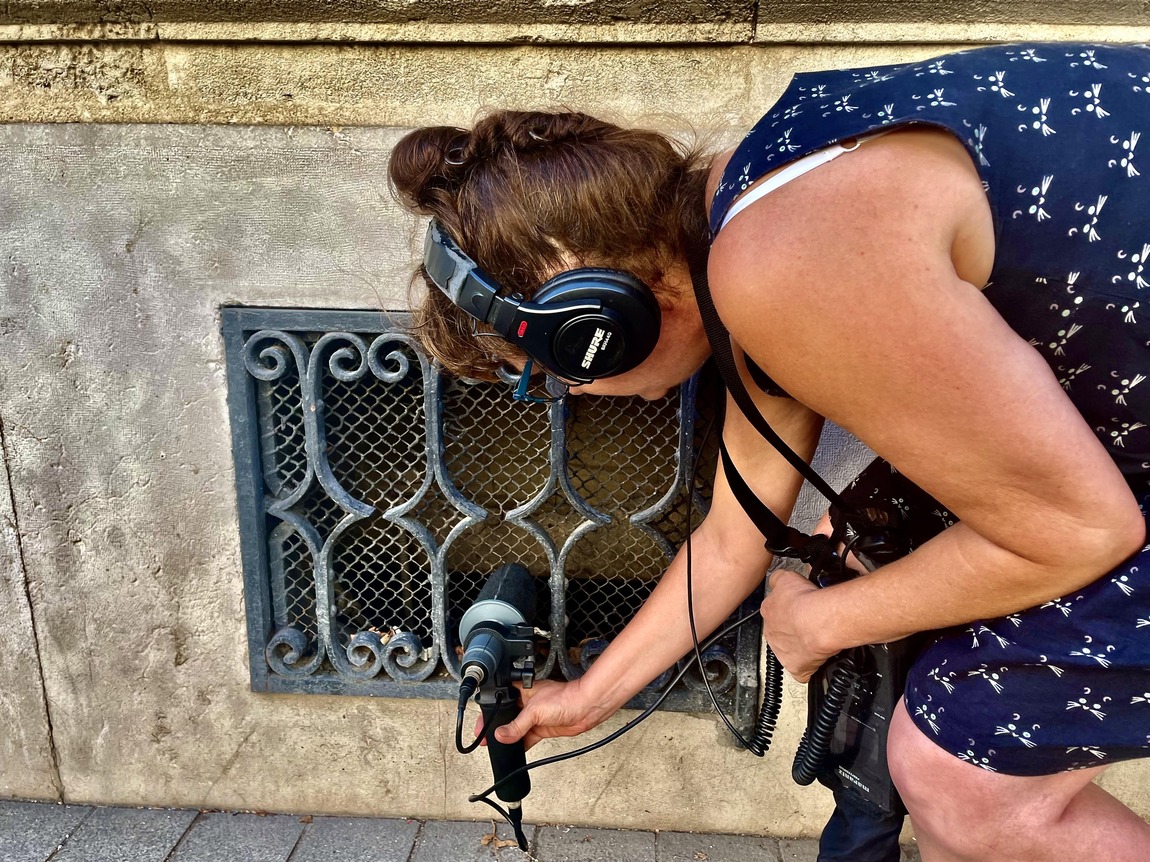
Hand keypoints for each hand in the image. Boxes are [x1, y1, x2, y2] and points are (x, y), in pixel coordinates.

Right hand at [489, 678, 611, 750]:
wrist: (585, 708)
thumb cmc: (564, 698)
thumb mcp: (534, 711)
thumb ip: (516, 725)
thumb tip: (501, 735)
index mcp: (521, 690)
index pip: (499, 699)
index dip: (490, 710)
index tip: (482, 724)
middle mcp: (525, 702)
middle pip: (505, 715)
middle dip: (496, 726)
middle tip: (485, 738)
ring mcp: (533, 716)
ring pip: (515, 728)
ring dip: (507, 737)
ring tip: (496, 746)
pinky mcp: (541, 728)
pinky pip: (525, 738)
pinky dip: (519, 744)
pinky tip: (513, 750)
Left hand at [760, 568, 834, 682]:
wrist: (819, 622)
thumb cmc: (805, 601)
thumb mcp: (786, 577)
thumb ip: (778, 579)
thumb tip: (777, 578)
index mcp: (768, 612)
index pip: (775, 612)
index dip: (789, 610)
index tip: (800, 609)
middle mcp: (773, 634)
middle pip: (782, 632)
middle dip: (795, 629)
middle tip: (810, 623)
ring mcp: (783, 653)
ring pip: (791, 651)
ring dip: (802, 646)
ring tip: (816, 637)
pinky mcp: (796, 668)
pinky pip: (802, 671)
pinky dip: (810, 667)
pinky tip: (818, 657)